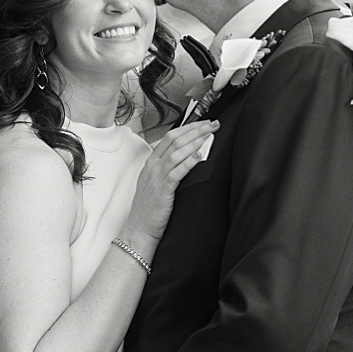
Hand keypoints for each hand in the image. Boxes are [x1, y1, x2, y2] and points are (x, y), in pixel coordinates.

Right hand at [123, 120, 220, 243]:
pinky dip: (188, 162)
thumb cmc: (150, 209)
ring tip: (210, 134)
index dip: (188, 128)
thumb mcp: (156, 183)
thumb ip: (169, 169)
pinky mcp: (163, 190)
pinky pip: (176, 172)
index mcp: (152, 163)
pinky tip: (199, 155)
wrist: (139, 229)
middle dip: (196, 129)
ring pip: (177, 152)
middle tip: (213, 124)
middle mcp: (154, 167)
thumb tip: (189, 158)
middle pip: (176, 140)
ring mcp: (157, 177)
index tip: (204, 123)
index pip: (170, 137)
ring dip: (195, 141)